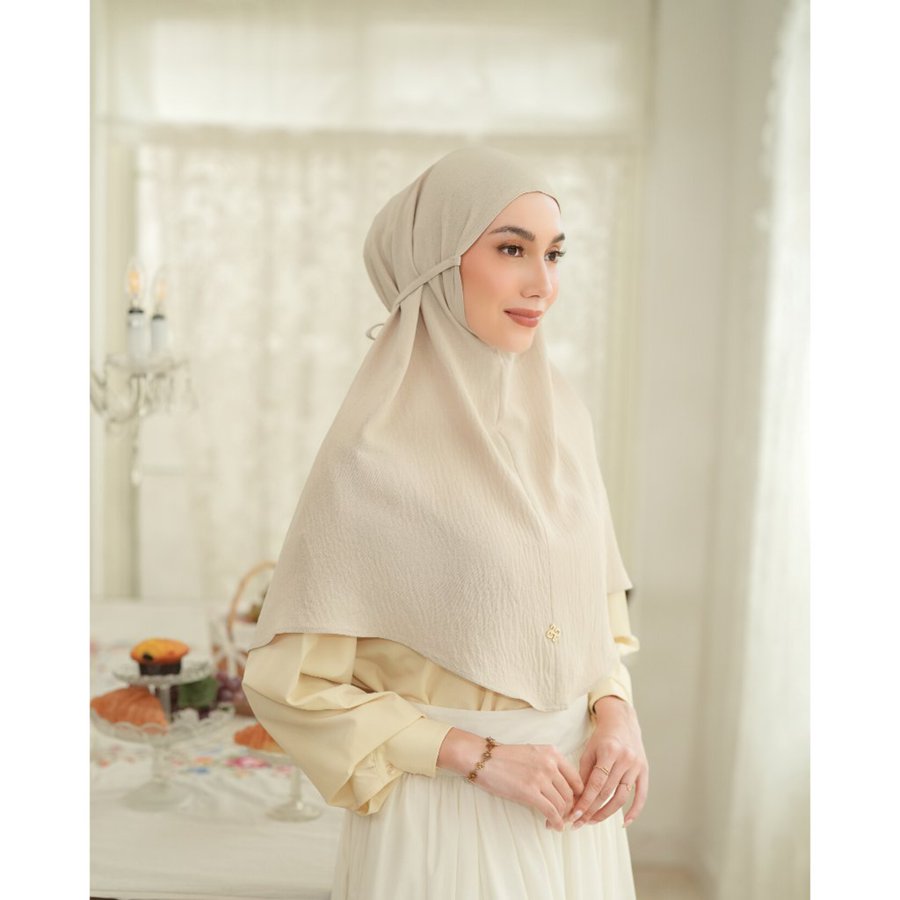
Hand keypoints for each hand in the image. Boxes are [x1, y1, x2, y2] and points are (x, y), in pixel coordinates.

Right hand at [437, 728, 583, 830]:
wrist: (483, 759)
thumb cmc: (505, 757)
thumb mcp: (533, 752)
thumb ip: (549, 764)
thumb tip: (562, 786)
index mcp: (552, 753)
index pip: (576, 778)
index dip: (577, 795)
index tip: (573, 804)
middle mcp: (550, 764)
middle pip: (570, 794)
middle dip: (569, 809)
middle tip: (564, 817)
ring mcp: (541, 778)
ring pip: (562, 804)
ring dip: (561, 817)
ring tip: (555, 822)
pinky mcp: (530, 792)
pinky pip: (551, 812)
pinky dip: (556, 822)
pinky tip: (553, 826)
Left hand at [561, 696, 648, 829]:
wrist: (622, 721)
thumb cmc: (602, 737)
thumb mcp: (589, 750)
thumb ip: (584, 773)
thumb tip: (577, 799)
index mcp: (608, 751)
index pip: (595, 784)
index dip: (585, 802)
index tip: (574, 815)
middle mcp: (625, 759)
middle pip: (607, 792)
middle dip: (592, 810)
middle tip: (579, 822)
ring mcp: (636, 765)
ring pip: (621, 797)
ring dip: (607, 813)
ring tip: (593, 821)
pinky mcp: (645, 770)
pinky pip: (641, 795)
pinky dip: (634, 811)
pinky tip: (624, 823)